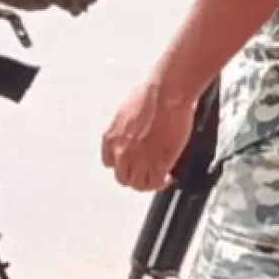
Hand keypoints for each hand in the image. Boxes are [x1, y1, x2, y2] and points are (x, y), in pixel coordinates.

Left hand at [102, 77, 196, 191]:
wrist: (165, 94)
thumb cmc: (150, 94)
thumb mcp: (128, 110)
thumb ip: (128, 127)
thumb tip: (137, 129)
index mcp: (110, 138)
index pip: (109, 162)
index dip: (123, 164)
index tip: (133, 162)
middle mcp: (120, 152)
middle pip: (123, 178)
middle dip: (136, 176)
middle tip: (148, 172)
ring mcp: (138, 160)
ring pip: (139, 184)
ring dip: (149, 182)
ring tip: (160, 178)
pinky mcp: (157, 164)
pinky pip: (156, 182)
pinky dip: (162, 182)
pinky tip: (168, 177)